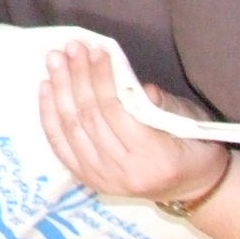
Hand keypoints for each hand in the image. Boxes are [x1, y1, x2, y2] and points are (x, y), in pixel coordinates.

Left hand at [39, 41, 229, 203]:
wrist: (192, 190)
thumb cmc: (194, 147)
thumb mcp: (189, 120)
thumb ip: (159, 101)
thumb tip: (123, 77)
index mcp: (155, 157)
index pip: (116, 110)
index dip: (101, 77)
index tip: (95, 50)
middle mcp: (125, 172)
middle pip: (89, 117)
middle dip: (77, 77)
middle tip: (70, 48)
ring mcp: (104, 179)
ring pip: (71, 128)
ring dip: (60, 89)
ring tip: (55, 60)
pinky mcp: (88, 180)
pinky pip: (60, 145)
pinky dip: (49, 115)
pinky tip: (45, 87)